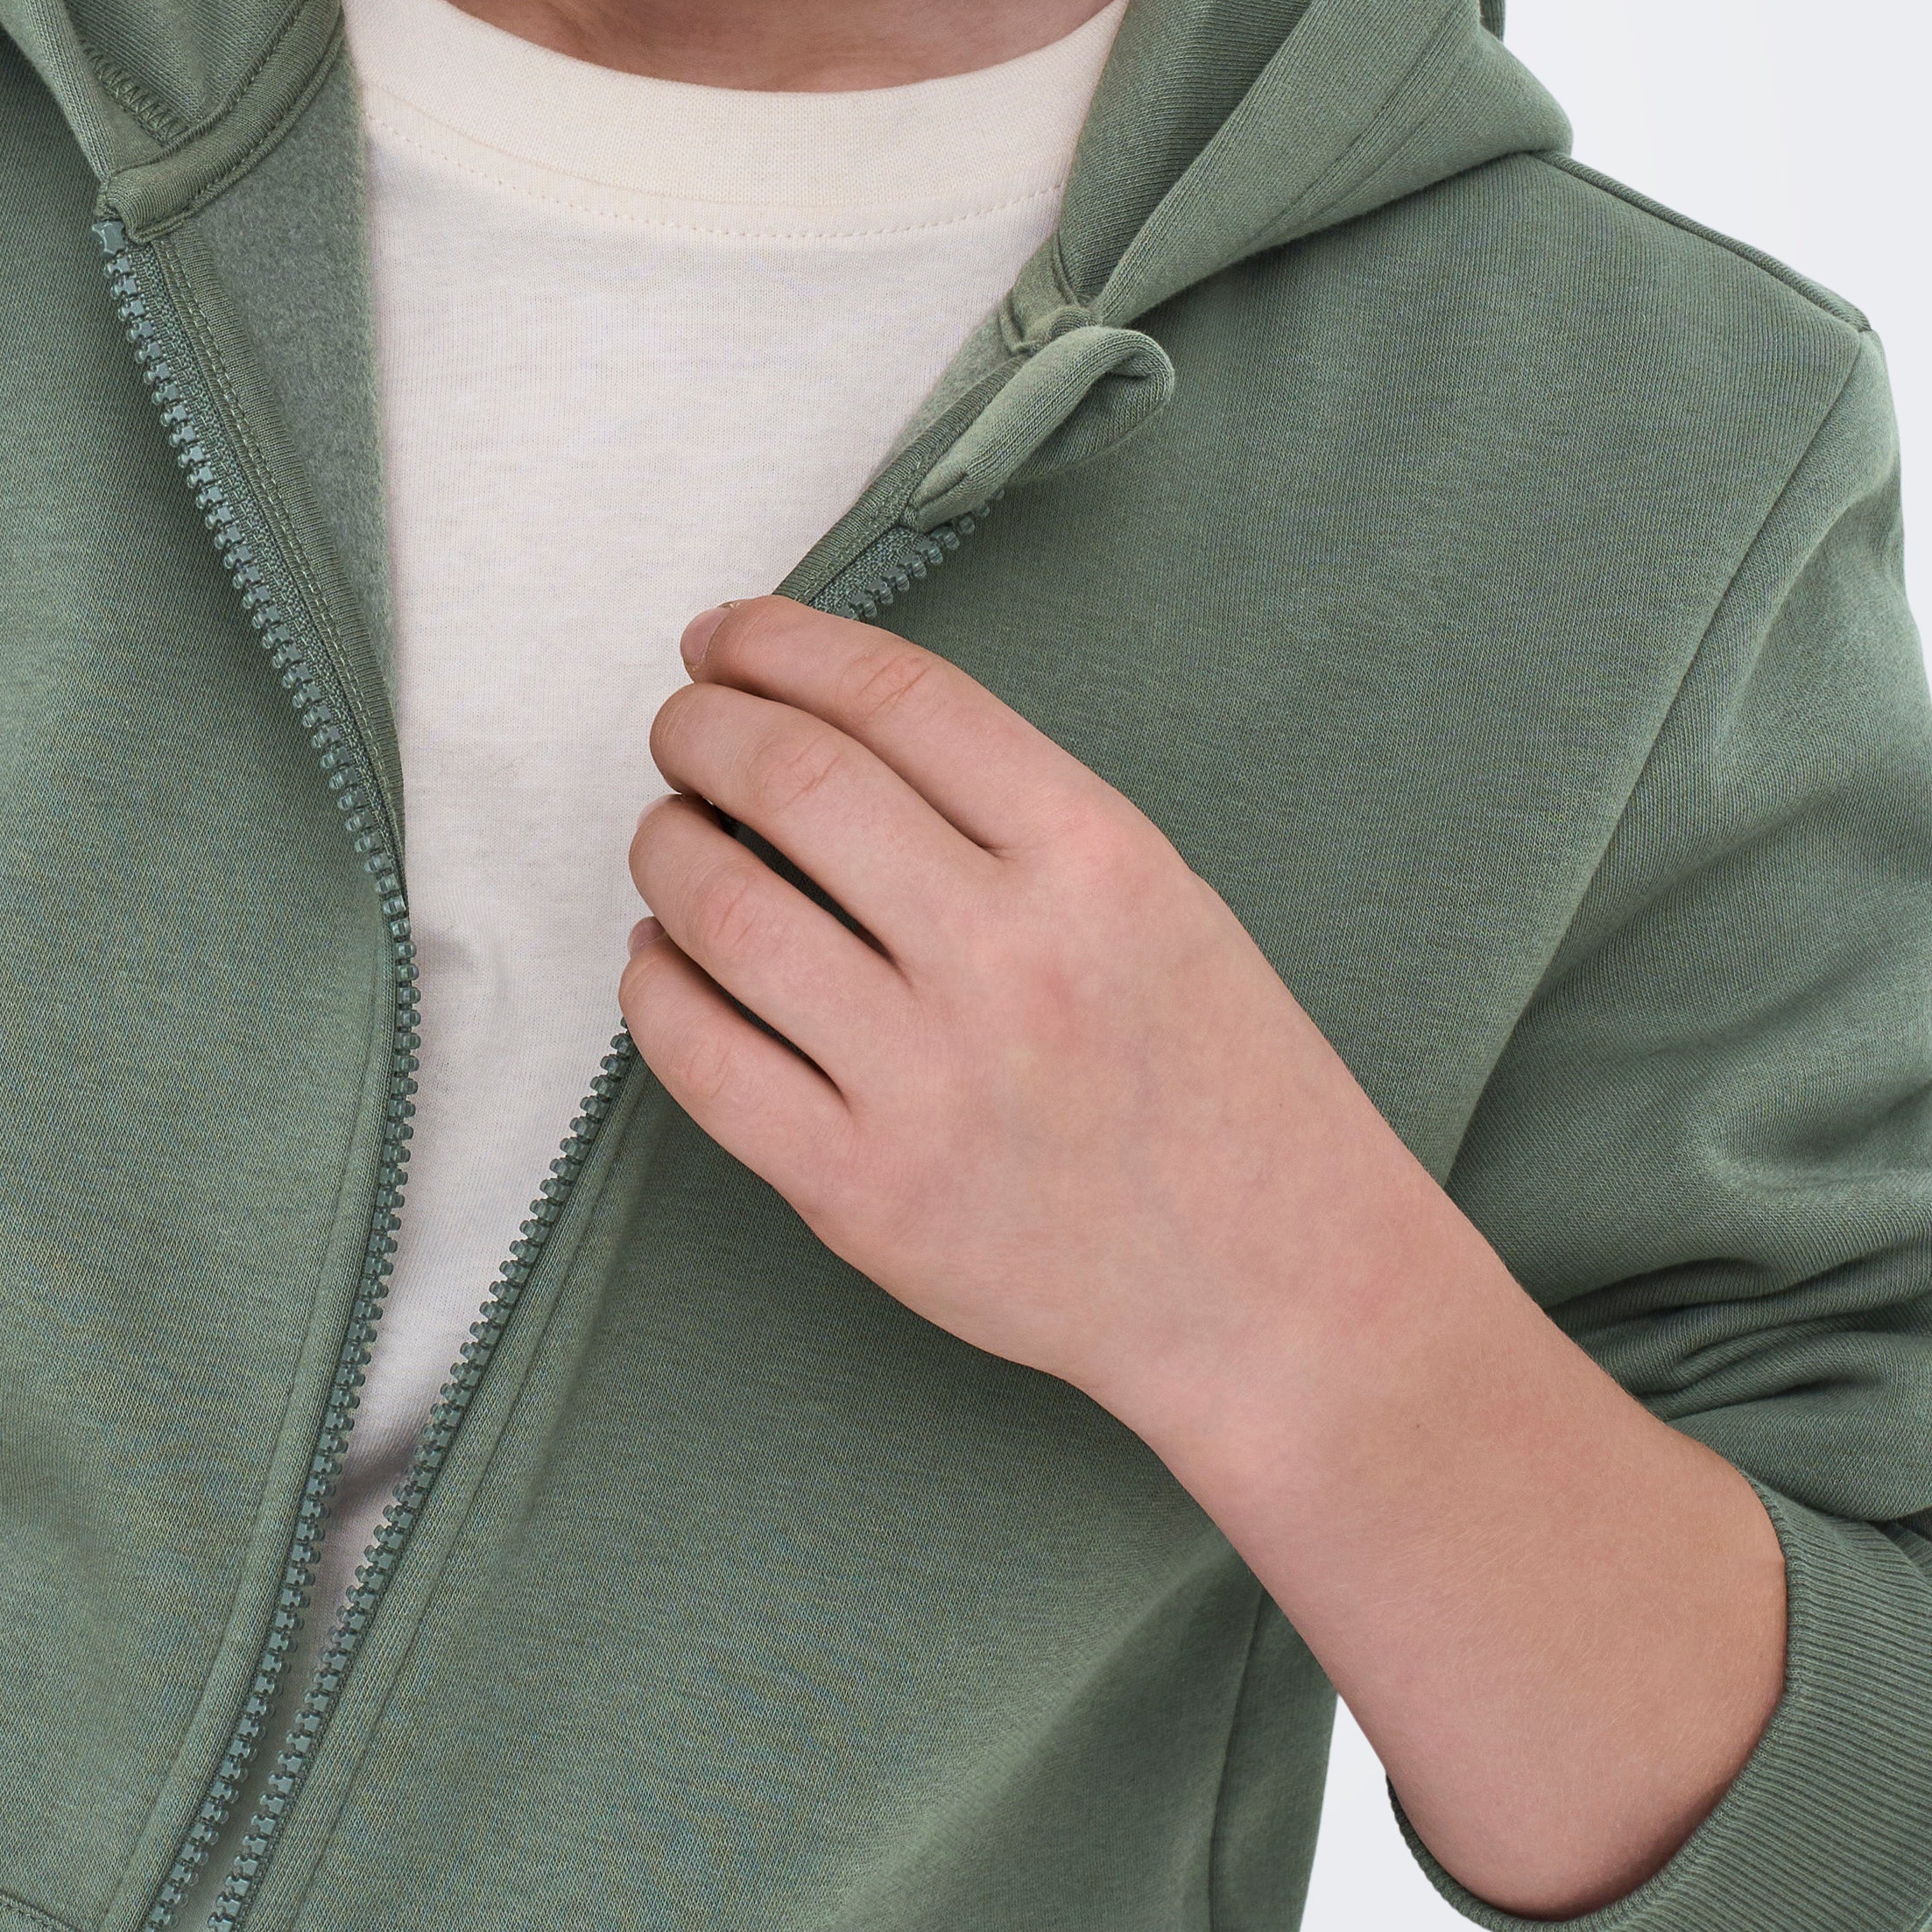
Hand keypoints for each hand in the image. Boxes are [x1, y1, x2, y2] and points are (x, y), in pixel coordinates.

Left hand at [620, 594, 1406, 1440]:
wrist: (1277, 1293)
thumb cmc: (1218, 1080)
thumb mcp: (1153, 894)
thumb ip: (1005, 809)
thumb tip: (815, 719)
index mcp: (1095, 858)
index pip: (895, 696)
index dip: (779, 644)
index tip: (725, 638)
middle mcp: (1010, 957)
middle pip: (790, 781)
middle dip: (701, 728)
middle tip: (681, 727)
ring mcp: (930, 1082)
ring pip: (721, 911)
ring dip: (664, 847)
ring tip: (669, 836)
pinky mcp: (863, 1193)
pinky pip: (700, 1060)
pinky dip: (653, 986)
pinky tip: (664, 958)